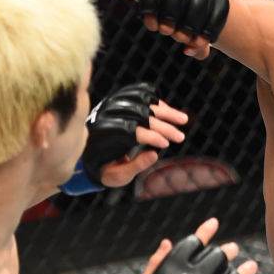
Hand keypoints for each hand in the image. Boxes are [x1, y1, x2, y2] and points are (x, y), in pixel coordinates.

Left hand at [59, 82, 186, 193]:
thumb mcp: (118, 176)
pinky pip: (141, 97)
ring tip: (184, 120)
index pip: (132, 131)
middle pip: (141, 116)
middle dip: (163, 127)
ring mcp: (114, 107)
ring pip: (143, 103)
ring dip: (166, 111)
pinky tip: (171, 112)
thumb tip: (155, 155)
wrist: (89, 157)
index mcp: (105, 136)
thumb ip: (135, 166)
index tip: (166, 144)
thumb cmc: (105, 170)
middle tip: (180, 138)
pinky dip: (158, 104)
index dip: (150, 136)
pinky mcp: (120, 102)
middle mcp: (108, 117)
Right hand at [134, 0, 227, 60]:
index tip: (199, 42)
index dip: (207, 34)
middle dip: (185, 33)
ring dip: (167, 28)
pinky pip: (151, 6)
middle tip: (180, 37)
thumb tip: (193, 51)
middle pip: (193, 15)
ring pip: (171, 10)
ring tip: (166, 30)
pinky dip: (151, 21)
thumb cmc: (184, 6)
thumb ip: (200, 43)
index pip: (215, 16)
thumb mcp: (196, 21)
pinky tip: (153, 25)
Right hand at [135, 217, 264, 273]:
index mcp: (178, 266)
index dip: (205, 232)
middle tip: (233, 249)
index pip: (196, 242)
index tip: (214, 224)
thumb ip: (158, 262)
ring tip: (251, 266)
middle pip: (220, 257)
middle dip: (226, 253)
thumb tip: (167, 241)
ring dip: (245, 270)